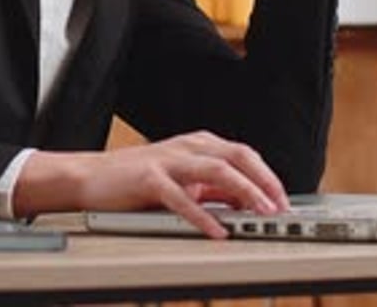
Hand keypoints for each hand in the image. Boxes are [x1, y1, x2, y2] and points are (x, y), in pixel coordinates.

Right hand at [13, 131, 288, 238]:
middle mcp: (187, 147)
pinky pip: (181, 198)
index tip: (284, 201)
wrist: (92, 177)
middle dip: (263, 181)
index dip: (267, 176)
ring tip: (260, 214)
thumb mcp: (183, 181)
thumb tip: (248, 203)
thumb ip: (213, 190)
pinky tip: (218, 232)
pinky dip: (203, 216)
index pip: (243, 154)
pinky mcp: (149, 179)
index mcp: (199, 144)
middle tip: (280, 208)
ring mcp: (169, 161)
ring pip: (215, 170)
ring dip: (244, 191)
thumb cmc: (137, 180)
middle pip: (236, 156)